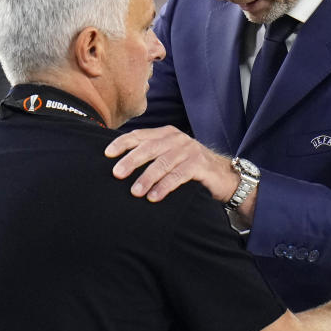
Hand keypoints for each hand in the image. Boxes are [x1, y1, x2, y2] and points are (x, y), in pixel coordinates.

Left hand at [104, 126, 239, 203]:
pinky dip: (165, 186)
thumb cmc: (190, 169)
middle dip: (131, 160)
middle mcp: (177, 139)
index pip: (140, 135)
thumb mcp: (169, 158)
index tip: (107, 154)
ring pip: (163, 162)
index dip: (122, 143)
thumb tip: (119, 165)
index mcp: (166, 134)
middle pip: (149, 148)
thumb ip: (151, 156)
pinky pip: (179, 175)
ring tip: (135, 191)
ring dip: (147, 177)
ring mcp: (190, 150)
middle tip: (117, 174)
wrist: (224, 177)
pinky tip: (154, 197)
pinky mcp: (200, 165)